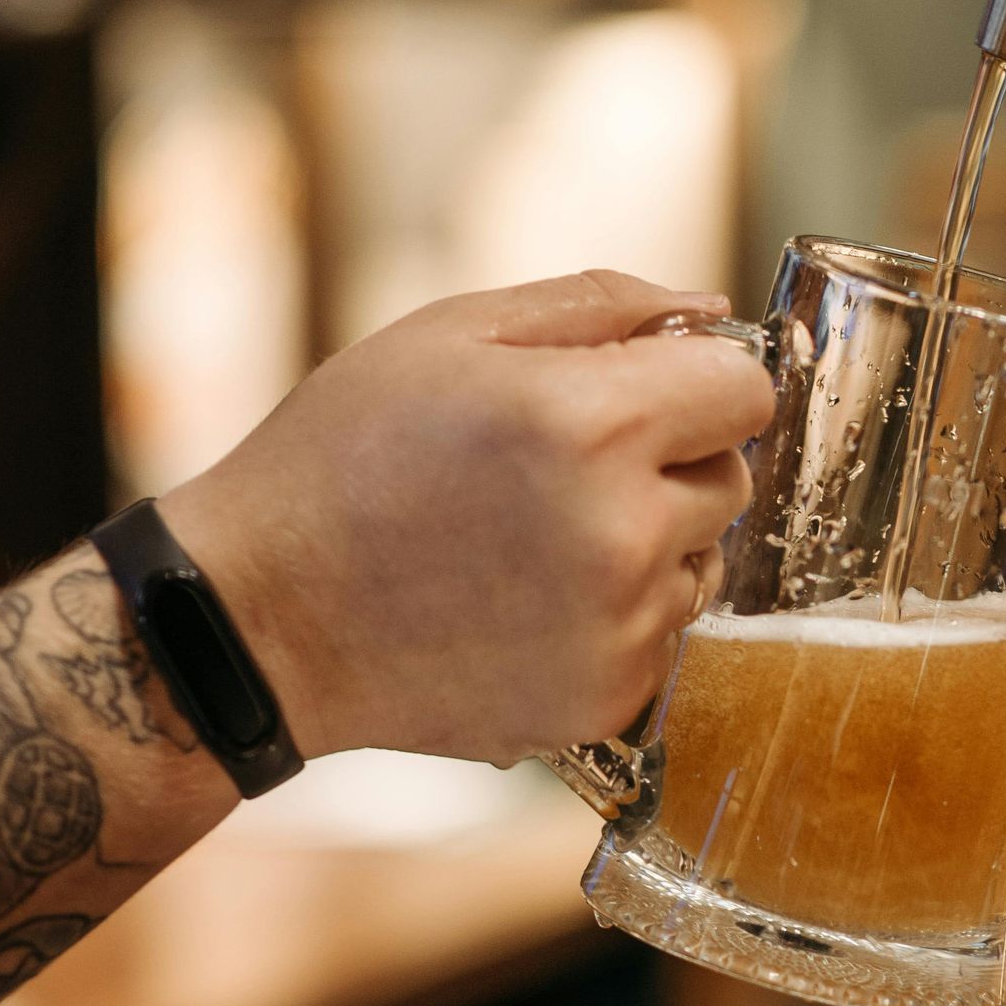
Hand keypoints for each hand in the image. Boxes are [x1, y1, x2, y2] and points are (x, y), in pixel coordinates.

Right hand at [160, 271, 773, 765]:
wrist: (260, 617)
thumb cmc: (342, 457)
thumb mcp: (450, 334)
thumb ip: (597, 307)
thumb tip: (709, 310)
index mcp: (595, 422)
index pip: (745, 391)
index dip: (699, 381)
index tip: (646, 392)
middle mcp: (624, 531)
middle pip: (731, 478)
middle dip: (669, 462)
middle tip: (562, 468)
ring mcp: (620, 627)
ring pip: (701, 563)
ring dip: (649, 545)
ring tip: (534, 541)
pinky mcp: (605, 698)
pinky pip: (662, 637)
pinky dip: (615, 618)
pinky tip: (524, 602)